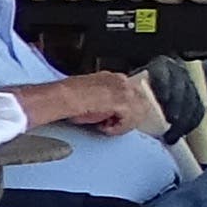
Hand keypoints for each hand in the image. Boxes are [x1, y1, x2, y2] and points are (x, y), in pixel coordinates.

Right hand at [15, 69, 158, 133]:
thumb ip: (104, 100)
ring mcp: (125, 91)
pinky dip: (118, 129)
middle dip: (130, 117)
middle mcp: (122, 81)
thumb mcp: (91, 95)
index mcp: (114, 78)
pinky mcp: (124, 102)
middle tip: (113, 125)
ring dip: (124, 123)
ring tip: (108, 127)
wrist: (64, 96)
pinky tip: (105, 128)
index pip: (133, 94)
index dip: (125, 110)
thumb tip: (108, 113)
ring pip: (139, 113)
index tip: (114, 119)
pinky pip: (130, 121)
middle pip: (141, 102)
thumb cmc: (69, 96)